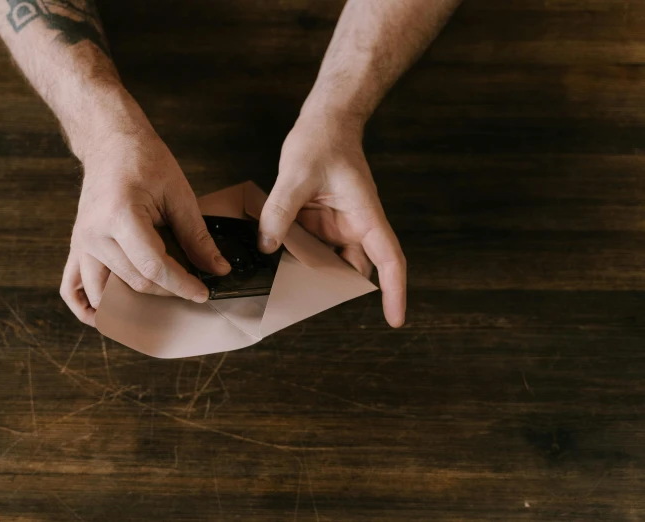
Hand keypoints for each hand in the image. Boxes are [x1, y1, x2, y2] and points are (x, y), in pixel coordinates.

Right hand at [61, 128, 230, 325]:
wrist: (110, 141)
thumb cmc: (144, 160)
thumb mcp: (179, 193)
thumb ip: (197, 236)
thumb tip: (217, 269)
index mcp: (121, 216)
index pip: (154, 267)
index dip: (182, 285)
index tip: (203, 292)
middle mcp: (94, 234)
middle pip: (135, 282)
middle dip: (168, 290)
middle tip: (193, 287)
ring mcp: (81, 242)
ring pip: (108, 291)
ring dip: (135, 302)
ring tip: (162, 299)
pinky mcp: (77, 246)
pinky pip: (72, 287)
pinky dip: (86, 306)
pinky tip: (105, 316)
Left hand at [258, 114, 406, 326]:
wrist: (324, 123)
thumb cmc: (322, 142)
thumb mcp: (296, 176)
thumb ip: (281, 212)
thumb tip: (267, 245)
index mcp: (365, 216)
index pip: (390, 259)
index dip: (395, 291)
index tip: (395, 319)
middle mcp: (355, 227)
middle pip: (355, 269)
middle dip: (335, 290)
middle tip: (305, 304)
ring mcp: (337, 227)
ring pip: (330, 263)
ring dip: (312, 274)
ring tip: (285, 287)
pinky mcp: (320, 223)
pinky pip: (312, 249)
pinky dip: (298, 259)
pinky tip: (277, 264)